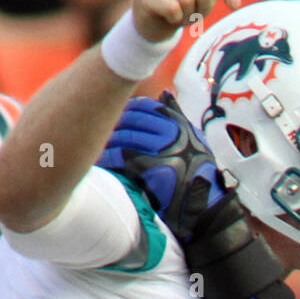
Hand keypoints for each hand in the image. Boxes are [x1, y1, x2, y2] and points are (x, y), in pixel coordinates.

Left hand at [99, 93, 228, 241]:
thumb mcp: (194, 138)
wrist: (204, 205)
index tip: (115, 117)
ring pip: (124, 137)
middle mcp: (170, 134)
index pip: (144, 107)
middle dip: (113, 126)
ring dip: (107, 141)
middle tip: (96, 130)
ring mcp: (160, 151)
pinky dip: (109, 158)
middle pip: (131, 121)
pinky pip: (121, 158)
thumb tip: (164, 93)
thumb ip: (178, 115)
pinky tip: (101, 160)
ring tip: (95, 146)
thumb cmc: (198, 171)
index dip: (127, 111)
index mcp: (178, 124)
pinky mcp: (150, 169)